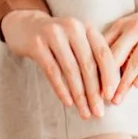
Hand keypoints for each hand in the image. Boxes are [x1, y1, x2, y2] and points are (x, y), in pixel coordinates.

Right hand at [0, 9, 118, 119]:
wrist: (26, 26)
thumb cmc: (58, 40)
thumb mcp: (77, 43)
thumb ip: (92, 60)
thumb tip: (107, 92)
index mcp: (87, 27)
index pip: (103, 53)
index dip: (109, 76)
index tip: (111, 97)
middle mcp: (72, 27)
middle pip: (87, 64)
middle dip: (94, 92)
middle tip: (98, 112)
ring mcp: (54, 34)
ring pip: (70, 70)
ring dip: (79, 95)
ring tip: (85, 112)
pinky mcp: (37, 44)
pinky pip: (52, 71)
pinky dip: (62, 89)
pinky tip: (68, 103)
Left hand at [102, 0, 137, 103]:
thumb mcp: (130, 26)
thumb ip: (117, 43)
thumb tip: (99, 70)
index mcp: (121, 25)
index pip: (103, 48)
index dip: (94, 67)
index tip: (87, 86)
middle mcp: (134, 28)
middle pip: (116, 55)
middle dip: (107, 78)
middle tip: (99, 98)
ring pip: (135, 60)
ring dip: (125, 82)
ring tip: (117, 99)